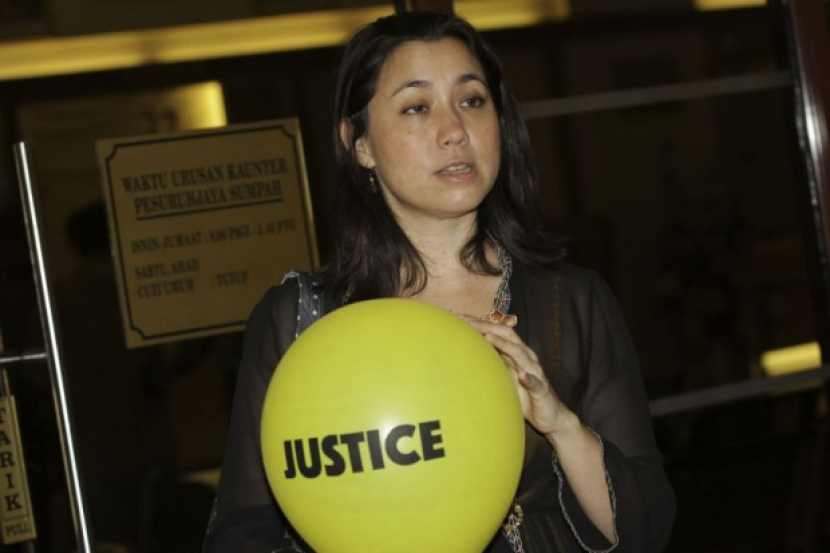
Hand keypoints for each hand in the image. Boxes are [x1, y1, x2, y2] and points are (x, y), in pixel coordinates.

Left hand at [463, 316, 572, 435]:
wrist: (550, 416)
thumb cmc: (525, 394)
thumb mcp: (506, 376)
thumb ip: (494, 362)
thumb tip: (470, 353)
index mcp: (516, 354)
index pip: (498, 332)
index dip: (481, 323)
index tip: (461, 317)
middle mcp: (526, 358)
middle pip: (508, 336)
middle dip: (489, 327)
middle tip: (469, 322)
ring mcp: (535, 373)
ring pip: (520, 354)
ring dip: (505, 345)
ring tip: (489, 337)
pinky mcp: (542, 390)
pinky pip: (536, 383)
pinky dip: (529, 378)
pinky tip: (523, 375)